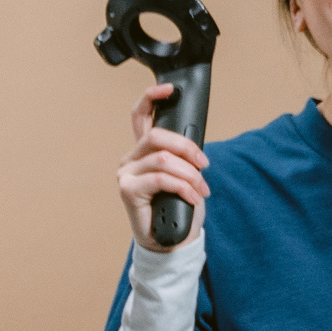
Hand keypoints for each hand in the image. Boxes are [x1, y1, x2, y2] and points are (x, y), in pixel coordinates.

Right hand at [118, 83, 208, 252]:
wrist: (172, 241)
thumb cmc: (178, 208)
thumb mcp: (186, 176)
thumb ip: (184, 157)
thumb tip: (196, 147)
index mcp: (143, 151)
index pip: (140, 116)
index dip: (152, 97)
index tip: (170, 89)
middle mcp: (131, 159)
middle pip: (158, 136)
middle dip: (187, 148)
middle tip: (204, 164)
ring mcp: (127, 174)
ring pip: (164, 159)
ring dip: (190, 174)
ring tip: (202, 189)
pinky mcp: (128, 190)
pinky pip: (162, 179)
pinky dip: (184, 187)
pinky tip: (193, 197)